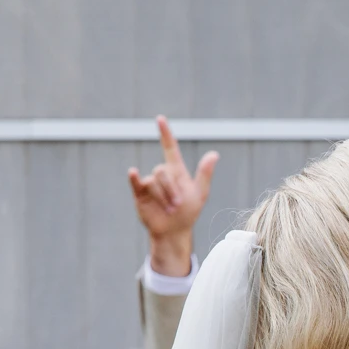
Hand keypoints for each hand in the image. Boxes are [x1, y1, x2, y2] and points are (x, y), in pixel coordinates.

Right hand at [128, 116, 216, 275]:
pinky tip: (134, 173)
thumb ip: (205, 174)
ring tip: (169, 210)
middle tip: (178, 205)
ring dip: (164, 197)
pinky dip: (134, 177)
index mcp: (176, 170)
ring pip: (154, 182)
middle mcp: (161, 174)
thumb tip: (214, 154)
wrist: (174, 230)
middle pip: (162, 170)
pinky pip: (136, 182)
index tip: (160, 118)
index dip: (165, 133)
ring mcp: (149, 183)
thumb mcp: (200, 193)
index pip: (170, 147)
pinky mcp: (139, 193)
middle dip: (171, 189)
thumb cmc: (188, 212)